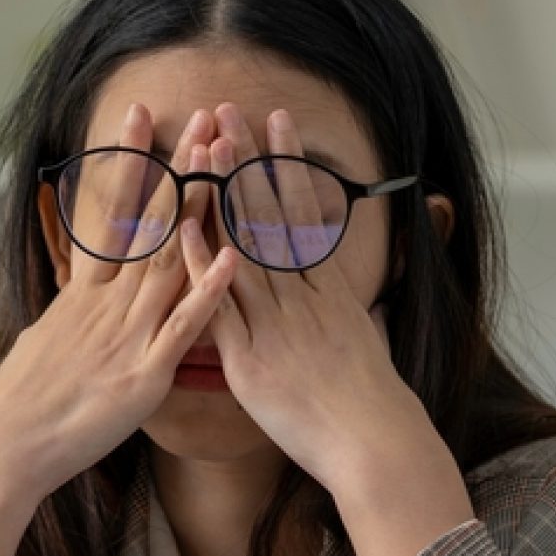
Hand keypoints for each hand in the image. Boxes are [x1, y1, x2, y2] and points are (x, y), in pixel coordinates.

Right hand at [0, 101, 238, 506]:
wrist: (6, 447)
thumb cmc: (25, 401)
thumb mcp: (46, 337)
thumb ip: (74, 310)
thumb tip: (80, 292)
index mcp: (84, 293)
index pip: (111, 211)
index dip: (128, 161)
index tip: (141, 114)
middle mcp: (106, 303)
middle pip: (150, 223)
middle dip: (179, 167)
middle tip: (201, 117)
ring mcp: (127, 334)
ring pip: (171, 260)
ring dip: (201, 209)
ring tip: (224, 161)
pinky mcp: (143, 374)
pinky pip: (183, 327)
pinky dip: (208, 291)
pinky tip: (232, 257)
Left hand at [180, 103, 473, 555]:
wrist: (373, 443)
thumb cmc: (370, 402)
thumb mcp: (364, 339)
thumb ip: (344, 308)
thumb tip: (339, 288)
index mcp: (328, 289)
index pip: (303, 212)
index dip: (285, 165)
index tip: (274, 123)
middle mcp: (301, 296)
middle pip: (270, 215)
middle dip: (248, 161)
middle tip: (229, 111)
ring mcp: (274, 323)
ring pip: (244, 245)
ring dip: (223, 194)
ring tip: (205, 146)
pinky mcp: (250, 357)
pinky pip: (220, 304)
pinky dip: (201, 265)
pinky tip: (182, 227)